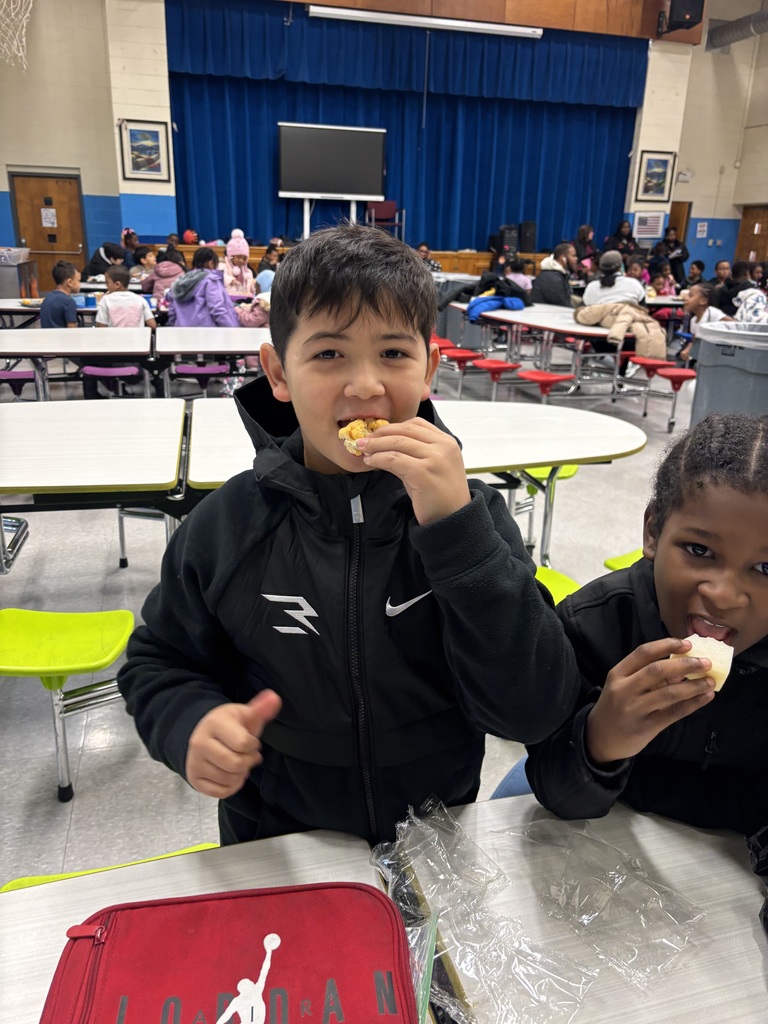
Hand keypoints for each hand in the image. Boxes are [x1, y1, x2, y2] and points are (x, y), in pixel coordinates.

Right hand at [185, 690, 281, 797]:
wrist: (203, 734)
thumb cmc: (229, 725)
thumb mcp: (244, 714)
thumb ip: (261, 709)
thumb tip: (275, 698)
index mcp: (214, 724)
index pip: (243, 744)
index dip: (253, 745)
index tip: (250, 741)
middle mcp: (200, 744)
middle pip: (236, 764)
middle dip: (248, 761)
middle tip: (247, 755)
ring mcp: (195, 762)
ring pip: (229, 779)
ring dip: (241, 774)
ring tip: (239, 762)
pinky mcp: (194, 779)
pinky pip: (221, 792)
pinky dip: (232, 786)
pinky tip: (232, 775)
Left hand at [356, 417, 470, 524]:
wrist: (452, 520)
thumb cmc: (439, 495)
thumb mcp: (429, 466)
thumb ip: (413, 452)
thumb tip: (382, 444)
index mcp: (447, 442)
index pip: (416, 424)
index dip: (393, 427)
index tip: (378, 433)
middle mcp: (443, 446)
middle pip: (404, 431)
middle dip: (380, 434)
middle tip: (364, 440)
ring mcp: (435, 458)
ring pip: (397, 443)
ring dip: (375, 445)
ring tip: (364, 450)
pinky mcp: (423, 472)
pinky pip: (393, 459)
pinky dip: (378, 458)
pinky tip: (370, 462)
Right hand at [585, 639, 715, 764]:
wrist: (599, 738)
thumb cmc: (615, 706)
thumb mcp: (621, 686)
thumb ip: (645, 675)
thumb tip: (683, 665)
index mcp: (618, 674)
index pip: (643, 653)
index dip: (666, 645)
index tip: (687, 644)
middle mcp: (624, 689)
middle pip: (657, 671)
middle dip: (685, 664)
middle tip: (706, 662)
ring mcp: (634, 709)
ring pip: (669, 693)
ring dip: (693, 685)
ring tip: (710, 681)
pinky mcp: (646, 727)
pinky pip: (674, 713)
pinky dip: (693, 704)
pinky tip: (706, 697)